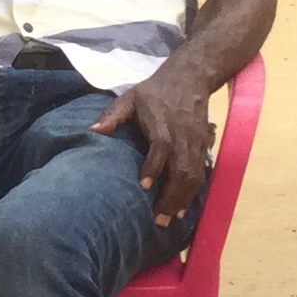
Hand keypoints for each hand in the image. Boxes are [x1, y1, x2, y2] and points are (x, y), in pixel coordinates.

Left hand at [91, 67, 216, 230]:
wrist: (191, 77)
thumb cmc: (154, 91)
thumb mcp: (130, 98)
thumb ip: (112, 115)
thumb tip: (92, 131)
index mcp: (161, 121)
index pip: (161, 146)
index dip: (154, 166)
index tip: (143, 186)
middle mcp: (182, 133)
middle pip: (181, 167)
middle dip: (171, 195)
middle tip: (157, 219)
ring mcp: (196, 140)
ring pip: (193, 174)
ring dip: (183, 199)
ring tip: (169, 219)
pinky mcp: (204, 145)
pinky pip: (201, 172)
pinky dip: (193, 192)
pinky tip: (183, 208)